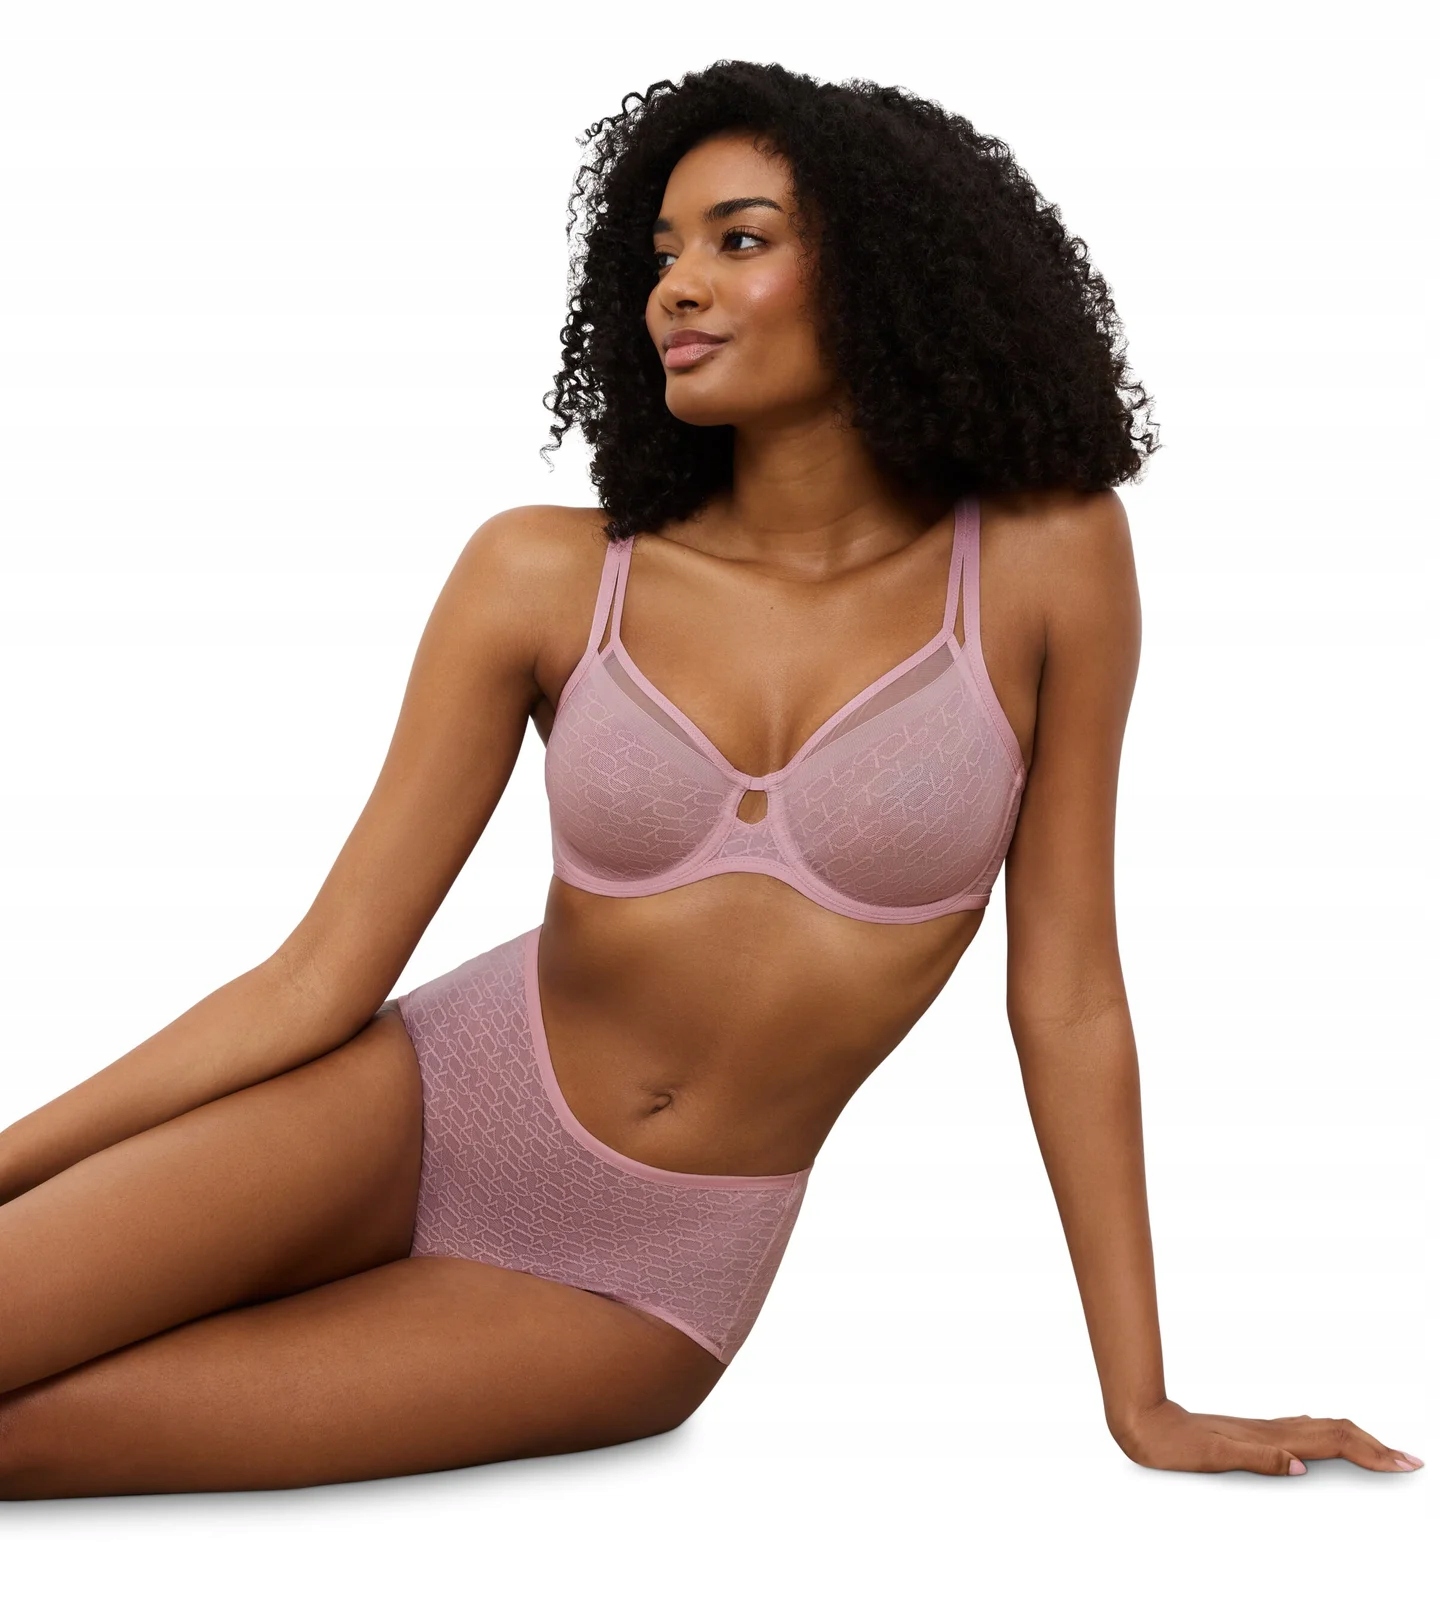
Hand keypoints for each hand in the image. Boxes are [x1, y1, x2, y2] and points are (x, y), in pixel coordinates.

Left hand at [1113, 1399, 1424, 1475]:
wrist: (1145, 1425)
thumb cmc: (1176, 1445)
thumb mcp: (1214, 1456)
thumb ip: (1257, 1458)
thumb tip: (1300, 1464)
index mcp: (1271, 1438)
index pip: (1334, 1442)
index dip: (1371, 1452)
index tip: (1404, 1462)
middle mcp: (1271, 1430)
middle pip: (1337, 1433)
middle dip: (1375, 1447)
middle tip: (1409, 1460)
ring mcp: (1263, 1430)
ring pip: (1322, 1431)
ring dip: (1357, 1441)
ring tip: (1382, 1452)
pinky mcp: (1252, 1433)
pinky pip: (1302, 1432)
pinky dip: (1328, 1437)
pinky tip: (1323, 1439)